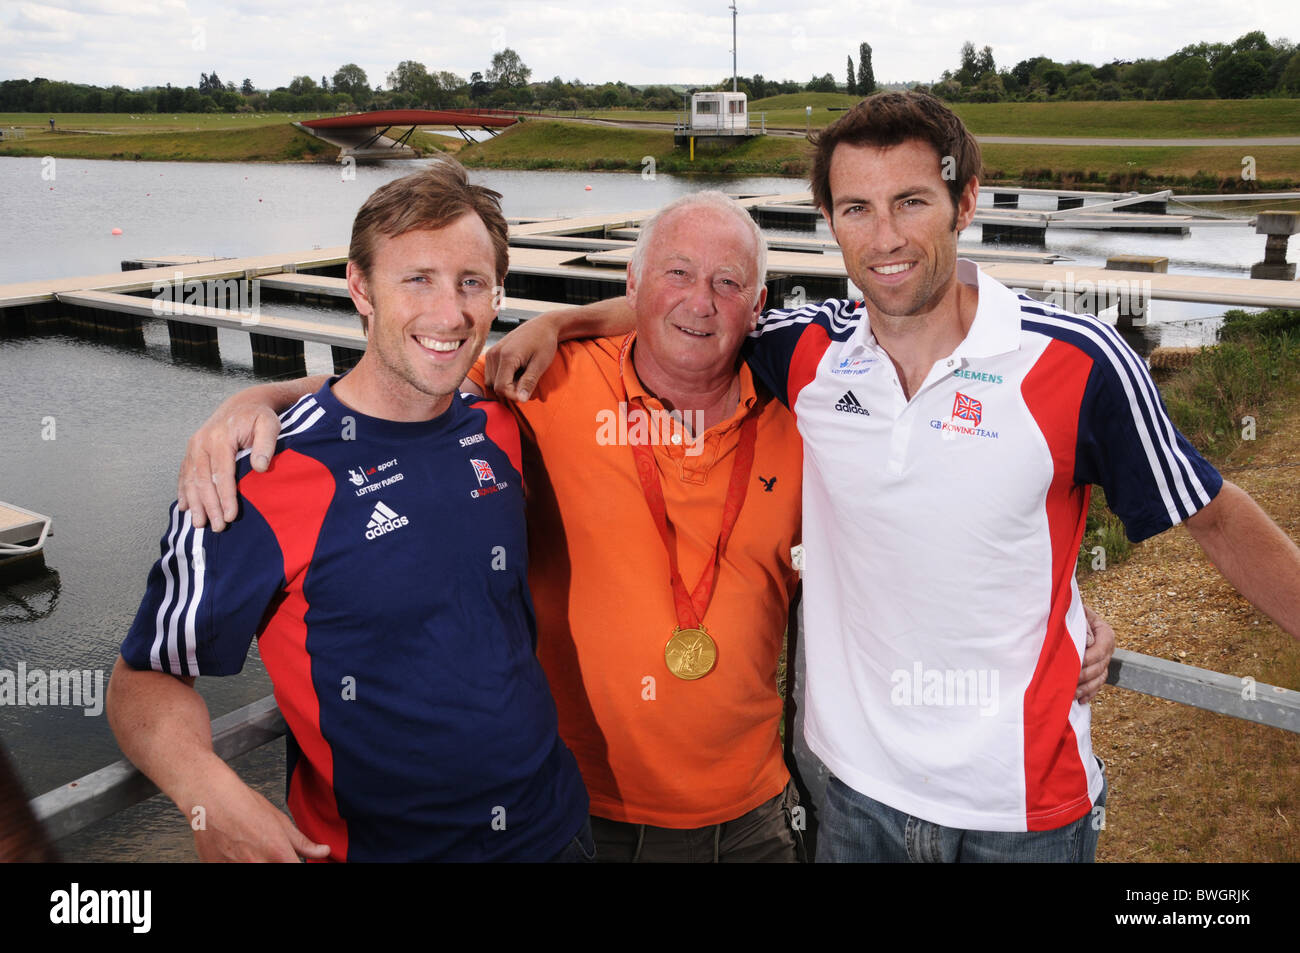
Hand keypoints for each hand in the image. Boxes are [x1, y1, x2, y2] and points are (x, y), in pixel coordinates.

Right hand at [177, 396, 282, 531]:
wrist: (242, 404)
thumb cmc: (259, 417)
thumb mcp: (270, 425)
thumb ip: (266, 444)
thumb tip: (259, 467)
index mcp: (220, 438)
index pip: (222, 473)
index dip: (226, 496)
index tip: (231, 516)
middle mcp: (201, 442)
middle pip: (203, 480)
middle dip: (210, 506)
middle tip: (218, 527)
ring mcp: (193, 446)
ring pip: (191, 480)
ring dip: (195, 503)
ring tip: (199, 524)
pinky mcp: (191, 451)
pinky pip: (184, 474)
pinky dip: (183, 491)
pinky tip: (183, 507)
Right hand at [190, 771, 329, 862]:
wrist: (210, 800)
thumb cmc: (244, 806)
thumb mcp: (280, 821)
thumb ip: (303, 842)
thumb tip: (324, 851)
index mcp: (277, 852)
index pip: (295, 870)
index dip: (295, 865)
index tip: (291, 861)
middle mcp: (256, 864)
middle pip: (277, 872)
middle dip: (276, 863)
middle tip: (268, 851)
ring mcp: (234, 868)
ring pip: (253, 871)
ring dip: (256, 862)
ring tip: (249, 849)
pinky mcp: (216, 869)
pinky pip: (232, 870)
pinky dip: (236, 863)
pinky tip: (235, 853)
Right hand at [484, 315, 560, 401]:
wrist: (542, 326)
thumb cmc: (544, 343)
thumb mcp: (540, 364)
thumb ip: (528, 382)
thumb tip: (521, 400)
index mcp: (506, 356)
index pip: (501, 388)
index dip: (513, 395)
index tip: (526, 394)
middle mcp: (494, 353)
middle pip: (495, 386)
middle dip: (510, 390)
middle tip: (526, 380)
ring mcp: (491, 353)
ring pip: (491, 382)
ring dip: (505, 384)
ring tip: (521, 375)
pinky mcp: (491, 353)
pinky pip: (491, 374)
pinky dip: (502, 378)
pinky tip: (515, 371)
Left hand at [1077, 604, 1115, 703]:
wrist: (1066, 617)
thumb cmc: (1069, 614)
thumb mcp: (1077, 613)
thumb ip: (1083, 625)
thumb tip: (1089, 642)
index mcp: (1105, 633)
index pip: (1100, 649)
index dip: (1088, 659)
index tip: (1075, 664)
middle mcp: (1107, 648)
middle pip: (1100, 666)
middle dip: (1084, 676)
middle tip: (1069, 682)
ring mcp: (1103, 660)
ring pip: (1100, 678)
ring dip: (1086, 688)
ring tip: (1073, 694)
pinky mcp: (1096, 669)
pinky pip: (1097, 684)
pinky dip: (1089, 693)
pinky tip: (1080, 700)